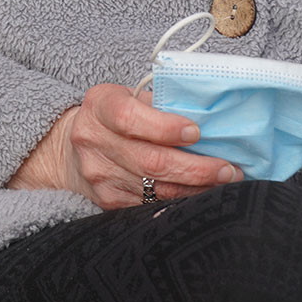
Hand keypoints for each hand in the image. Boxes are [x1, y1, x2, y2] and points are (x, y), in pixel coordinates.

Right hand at [10, 84, 239, 207]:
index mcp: (99, 106)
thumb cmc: (114, 116)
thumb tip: (207, 116)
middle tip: (228, 168)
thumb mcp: (128, 96)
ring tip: (225, 180)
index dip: (165, 127)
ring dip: (196, 187)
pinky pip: (151, 205)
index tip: (196, 132)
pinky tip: (201, 193)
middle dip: (196, 167)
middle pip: (150, 161)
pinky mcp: (108, 201)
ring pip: (155, 188)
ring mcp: (99, 175)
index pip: (130, 118)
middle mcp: (93, 141)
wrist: (73, 149)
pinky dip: (181, 200)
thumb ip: (159, 103)